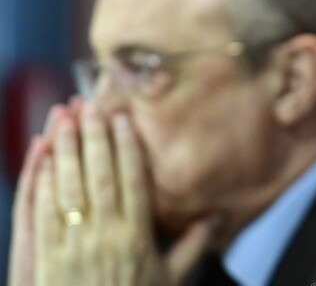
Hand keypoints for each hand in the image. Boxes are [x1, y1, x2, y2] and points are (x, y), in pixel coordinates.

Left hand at [9, 103, 216, 285]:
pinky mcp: (46, 256)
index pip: (132, 180)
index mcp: (137, 237)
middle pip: (100, 175)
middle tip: (92, 105)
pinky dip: (41, 181)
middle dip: (95, 137)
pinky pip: (43, 211)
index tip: (124, 120)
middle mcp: (106, 235)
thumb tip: (217, 218)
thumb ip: (193, 246)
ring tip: (65, 118)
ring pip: (69, 186)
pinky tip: (43, 158)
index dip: (127, 147)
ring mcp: (73, 245)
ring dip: (66, 149)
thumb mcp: (170, 279)